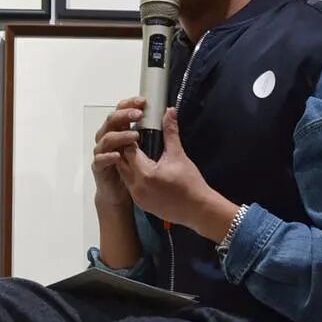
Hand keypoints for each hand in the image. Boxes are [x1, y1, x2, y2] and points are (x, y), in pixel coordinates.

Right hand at [92, 97, 144, 208]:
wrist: (117, 194)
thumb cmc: (130, 169)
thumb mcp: (145, 148)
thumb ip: (154, 132)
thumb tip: (168, 114)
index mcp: (118, 131)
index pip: (121, 112)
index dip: (129, 105)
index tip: (143, 101)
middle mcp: (108, 139)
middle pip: (111, 121)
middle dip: (124, 116)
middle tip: (138, 115)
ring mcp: (102, 152)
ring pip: (106, 139)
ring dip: (120, 135)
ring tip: (135, 135)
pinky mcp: (99, 167)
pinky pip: (100, 159)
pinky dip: (108, 156)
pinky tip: (118, 155)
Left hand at [116, 108, 236, 237]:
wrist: (199, 210)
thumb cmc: (190, 182)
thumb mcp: (179, 155)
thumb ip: (170, 133)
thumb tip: (169, 112)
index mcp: (144, 173)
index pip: (128, 151)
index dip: (131, 140)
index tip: (136, 133)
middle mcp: (136, 186)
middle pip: (122, 163)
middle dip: (127, 151)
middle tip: (135, 141)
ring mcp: (137, 197)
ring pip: (124, 175)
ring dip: (128, 164)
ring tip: (138, 155)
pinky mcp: (140, 204)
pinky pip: (130, 186)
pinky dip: (133, 176)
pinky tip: (142, 170)